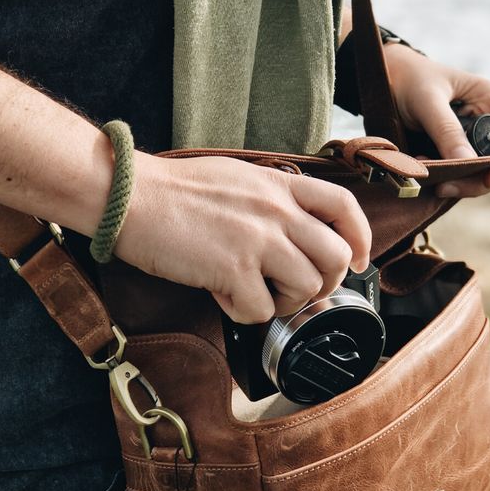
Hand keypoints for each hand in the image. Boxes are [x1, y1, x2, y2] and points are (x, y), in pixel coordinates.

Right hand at [115, 153, 371, 323]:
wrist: (130, 196)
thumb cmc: (172, 190)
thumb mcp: (236, 177)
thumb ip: (270, 200)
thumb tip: (289, 231)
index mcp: (278, 185)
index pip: (343, 205)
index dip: (360, 237)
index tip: (357, 259)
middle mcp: (276, 211)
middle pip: (336, 256)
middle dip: (324, 283)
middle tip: (297, 290)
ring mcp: (257, 240)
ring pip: (307, 286)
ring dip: (286, 302)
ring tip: (256, 294)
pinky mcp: (232, 269)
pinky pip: (262, 310)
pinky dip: (246, 313)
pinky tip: (224, 297)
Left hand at [383, 43, 489, 198]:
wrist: (389, 79)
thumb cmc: (411, 79)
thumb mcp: (427, 101)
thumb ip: (446, 130)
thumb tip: (468, 163)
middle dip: (477, 180)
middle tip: (443, 186)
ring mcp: (478, 140)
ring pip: (483, 176)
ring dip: (458, 183)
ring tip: (426, 173)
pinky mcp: (460, 152)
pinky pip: (463, 175)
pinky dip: (446, 179)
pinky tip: (422, 167)